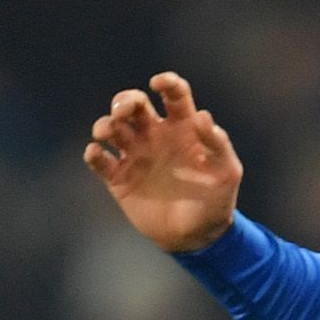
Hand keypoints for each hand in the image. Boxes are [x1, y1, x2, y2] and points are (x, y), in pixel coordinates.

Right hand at [82, 70, 243, 253]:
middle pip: (134, 104)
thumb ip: (217, 144)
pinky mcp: (119, 179)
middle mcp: (155, 134)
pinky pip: (100, 161)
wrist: (196, 237)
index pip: (173, 95)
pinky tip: (96, 153)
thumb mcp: (226, 172)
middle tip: (122, 111)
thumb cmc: (216, 201)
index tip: (159, 83)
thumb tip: (202, 115)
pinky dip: (93, 154)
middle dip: (124, 101)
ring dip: (105, 124)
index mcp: (182, 126)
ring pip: (113, 128)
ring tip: (106, 133)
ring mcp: (135, 155)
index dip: (166, 83)